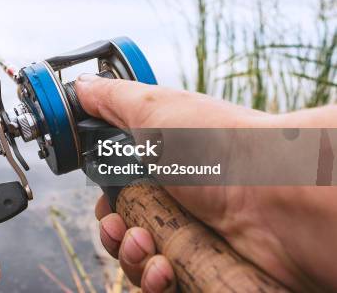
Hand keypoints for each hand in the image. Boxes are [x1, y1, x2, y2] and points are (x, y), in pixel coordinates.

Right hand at [76, 75, 336, 291]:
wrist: (279, 197)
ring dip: (130, 256)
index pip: (121, 194)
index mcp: (163, 166)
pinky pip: (162, 286)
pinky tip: (164, 269)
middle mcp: (178, 203)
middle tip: (122, 226)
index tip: (105, 205)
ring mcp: (193, 239)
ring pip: (138, 261)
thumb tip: (80, 86)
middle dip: (113, 232)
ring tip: (147, 245)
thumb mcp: (154, 109)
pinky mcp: (204, 270)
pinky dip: (154, 280)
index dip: (106, 204)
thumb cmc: (216, 146)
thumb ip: (111, 99)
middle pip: (125, 230)